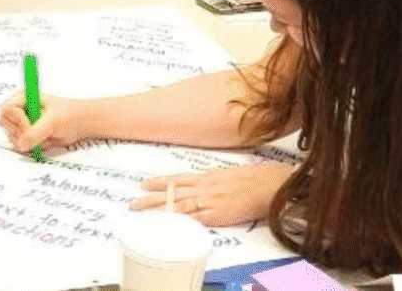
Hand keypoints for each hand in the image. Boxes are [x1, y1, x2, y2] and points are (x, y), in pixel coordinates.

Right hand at [0, 91, 92, 154]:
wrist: (80, 125)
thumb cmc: (68, 115)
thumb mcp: (52, 122)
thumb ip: (35, 132)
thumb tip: (21, 145)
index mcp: (22, 98)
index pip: (6, 110)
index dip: (17, 120)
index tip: (31, 124)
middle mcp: (19, 110)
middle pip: (6, 125)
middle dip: (23, 132)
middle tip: (40, 131)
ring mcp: (22, 124)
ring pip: (13, 137)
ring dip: (29, 140)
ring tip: (45, 135)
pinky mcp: (27, 136)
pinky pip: (21, 146)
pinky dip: (33, 147)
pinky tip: (45, 141)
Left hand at [131, 160, 295, 227]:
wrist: (269, 185)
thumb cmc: (254, 178)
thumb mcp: (228, 174)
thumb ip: (214, 180)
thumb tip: (205, 183)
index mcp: (206, 177)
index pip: (177, 179)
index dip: (160, 182)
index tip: (143, 183)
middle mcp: (204, 187)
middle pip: (171, 193)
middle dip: (151, 198)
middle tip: (133, 203)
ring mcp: (210, 201)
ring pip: (178, 206)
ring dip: (159, 210)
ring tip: (142, 213)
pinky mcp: (218, 215)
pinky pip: (196, 219)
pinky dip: (182, 222)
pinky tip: (170, 226)